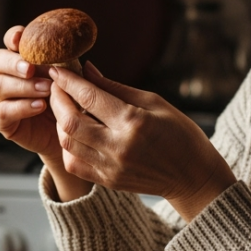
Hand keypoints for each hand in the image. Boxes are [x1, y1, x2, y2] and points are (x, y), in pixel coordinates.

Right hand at [0, 26, 61, 160]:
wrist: (70, 135)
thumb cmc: (71, 101)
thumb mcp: (72, 80)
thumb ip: (69, 65)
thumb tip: (74, 49)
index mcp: (22, 59)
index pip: (11, 42)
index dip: (13, 37)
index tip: (21, 37)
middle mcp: (7, 76)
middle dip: (13, 62)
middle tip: (31, 68)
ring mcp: (1, 98)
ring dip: (23, 86)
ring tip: (46, 90)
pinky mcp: (2, 120)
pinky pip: (3, 111)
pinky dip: (22, 107)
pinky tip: (40, 106)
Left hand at [48, 62, 236, 220]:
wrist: (193, 176)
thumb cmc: (179, 133)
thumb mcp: (154, 102)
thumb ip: (116, 88)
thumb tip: (87, 70)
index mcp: (133, 122)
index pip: (89, 97)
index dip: (69, 81)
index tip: (58, 69)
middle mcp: (118, 147)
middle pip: (70, 122)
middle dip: (57, 100)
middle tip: (57, 86)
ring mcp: (111, 168)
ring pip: (67, 143)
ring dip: (59, 122)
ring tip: (65, 108)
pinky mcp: (108, 181)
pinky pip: (74, 164)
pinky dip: (68, 146)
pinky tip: (74, 133)